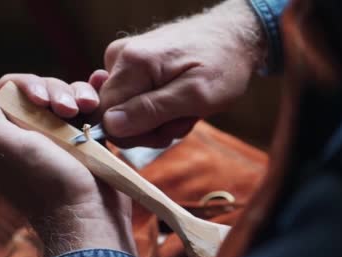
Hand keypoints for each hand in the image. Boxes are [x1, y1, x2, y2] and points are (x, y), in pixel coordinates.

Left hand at [0, 66, 135, 256]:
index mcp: (8, 133)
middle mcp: (34, 133)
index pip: (12, 89)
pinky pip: (92, 108)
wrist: (90, 215)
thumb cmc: (44, 184)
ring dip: (80, 95)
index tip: (40, 100)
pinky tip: (100, 94)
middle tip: (68, 112)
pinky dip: (96, 96)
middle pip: (44, 88)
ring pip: (70, 95)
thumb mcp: (2, 144)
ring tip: (90, 110)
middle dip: (57, 92)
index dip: (27, 86)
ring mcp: (65, 137)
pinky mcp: (91, 141)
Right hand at [98, 0, 265, 147]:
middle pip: (113, 115)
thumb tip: (111, 126)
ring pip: (125, 111)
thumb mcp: (195, 95)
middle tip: (181, 122)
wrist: (235, 37)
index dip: (134, 134)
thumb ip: (152, 111)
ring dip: (157, 122)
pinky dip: (157, 109)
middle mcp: (119, 57)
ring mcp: (125, 60)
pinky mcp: (133, 65)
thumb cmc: (223, 64)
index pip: (106, 115)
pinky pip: (133, 100)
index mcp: (132, 63)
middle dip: (149, 129)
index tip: (165, 132)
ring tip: (185, 111)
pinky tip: (178, 104)